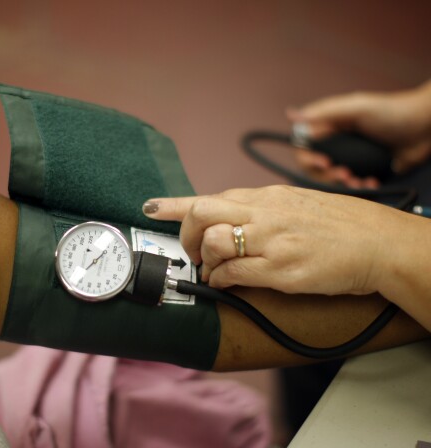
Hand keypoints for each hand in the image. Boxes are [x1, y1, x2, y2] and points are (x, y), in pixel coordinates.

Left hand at [142, 186, 407, 296]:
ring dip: (203, 262)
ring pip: (213, 243)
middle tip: (192, 252)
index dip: (174, 204)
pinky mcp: (282, 270)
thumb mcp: (295, 203)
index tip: (150, 207)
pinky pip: (234, 273)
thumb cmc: (340, 225)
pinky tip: (227, 284)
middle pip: (202, 214)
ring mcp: (272, 241)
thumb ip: (260, 208)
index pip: (211, 196)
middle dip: (185, 235)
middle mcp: (264, 214)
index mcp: (266, 197)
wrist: (379, 243)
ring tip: (212, 272)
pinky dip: (221, 281)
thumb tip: (228, 218)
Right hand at [289, 80, 430, 187]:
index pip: (304, 147)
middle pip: (314, 168)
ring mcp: (350, 159)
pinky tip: (370, 183)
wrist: (427, 127)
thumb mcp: (357, 107)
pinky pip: (352, 187)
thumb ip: (325, 112)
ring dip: (341, 185)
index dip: (308, 158)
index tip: (323, 162)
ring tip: (358, 181)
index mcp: (330, 127)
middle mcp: (336, 144)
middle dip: (326, 175)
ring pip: (332, 181)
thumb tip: (291, 115)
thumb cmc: (394, 111)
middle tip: (343, 174)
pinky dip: (358, 189)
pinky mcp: (365, 171)